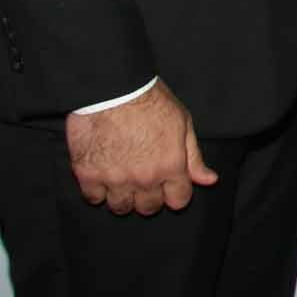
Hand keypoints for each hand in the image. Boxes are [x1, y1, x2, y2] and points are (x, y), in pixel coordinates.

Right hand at [64, 82, 216, 215]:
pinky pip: (93, 198)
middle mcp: (143, 178)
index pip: (179, 201)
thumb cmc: (150, 100)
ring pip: (120, 207)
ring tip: (124, 179)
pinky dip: (98, 190)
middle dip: (150, 197)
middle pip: (149, 208)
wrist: (112, 89)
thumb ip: (194, 157)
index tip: (170, 185)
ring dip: (124, 197)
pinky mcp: (87, 174)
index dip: (176, 194)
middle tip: (145, 180)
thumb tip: (209, 180)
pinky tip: (103, 174)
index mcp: (170, 166)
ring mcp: (114, 179)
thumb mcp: (183, 123)